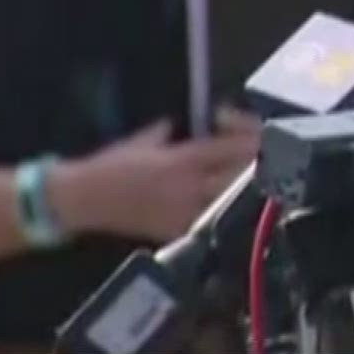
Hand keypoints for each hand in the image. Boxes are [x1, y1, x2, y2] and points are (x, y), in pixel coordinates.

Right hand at [55, 108, 261, 244]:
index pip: (233, 148)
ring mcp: (187, 213)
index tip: (260, 133)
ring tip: (261, 179)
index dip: (252, 140)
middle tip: (271, 156)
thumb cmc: (113, 164)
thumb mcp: (147, 137)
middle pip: (243, 176)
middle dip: (261, 164)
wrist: (83, 200)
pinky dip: (229, 211)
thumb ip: (176, 130)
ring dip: (250, 188)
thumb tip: (200, 121)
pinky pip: (214, 221)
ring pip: (235, 201)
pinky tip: (235, 203)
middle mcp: (191, 187)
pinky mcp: (179, 232)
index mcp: (185, 159)